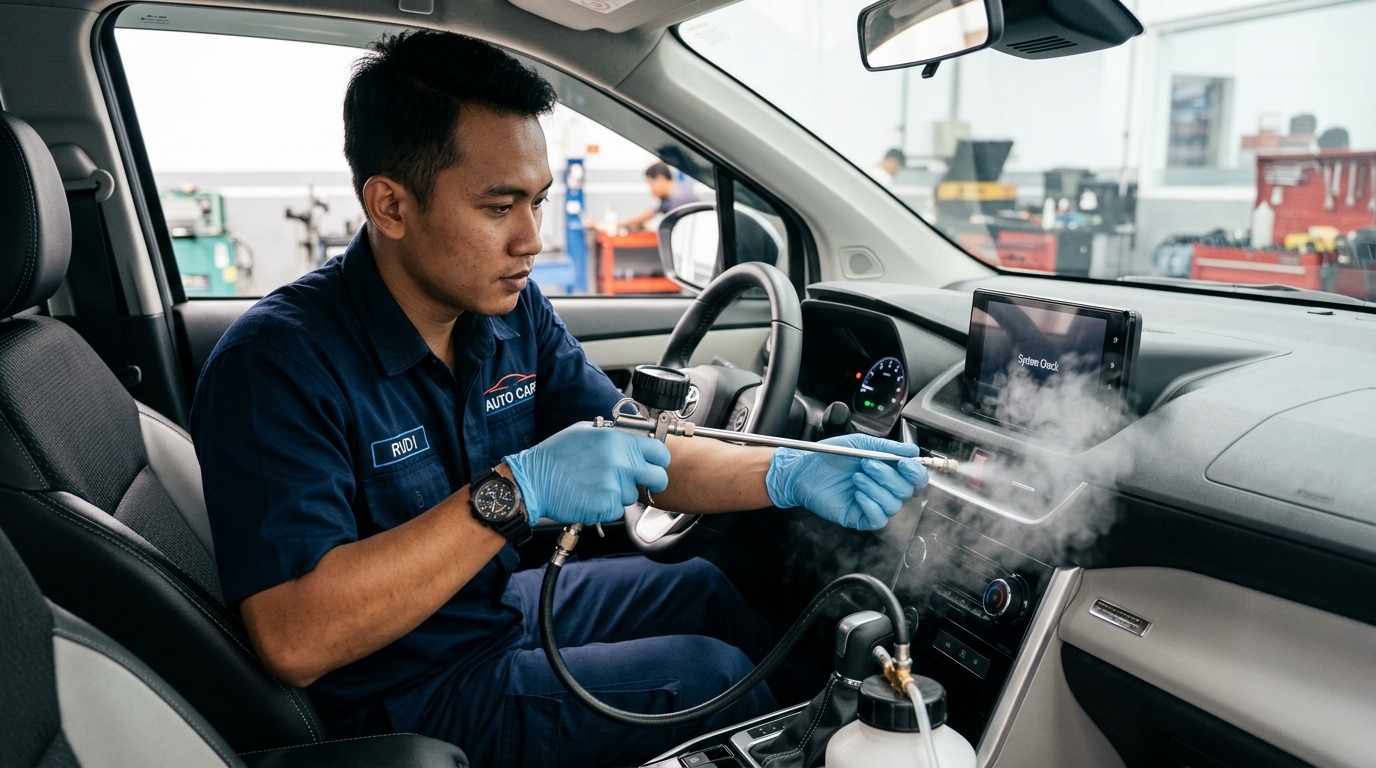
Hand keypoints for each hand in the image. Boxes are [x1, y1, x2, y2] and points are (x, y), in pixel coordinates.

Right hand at [503, 423, 670, 526]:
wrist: (534, 481)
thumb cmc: (556, 455)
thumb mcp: (586, 432)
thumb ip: (614, 436)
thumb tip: (633, 440)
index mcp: (618, 441)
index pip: (660, 452)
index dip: (658, 460)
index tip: (653, 463)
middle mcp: (621, 463)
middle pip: (658, 478)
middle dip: (651, 481)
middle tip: (636, 481)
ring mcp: (615, 487)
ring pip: (632, 496)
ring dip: (620, 494)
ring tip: (596, 485)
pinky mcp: (606, 507)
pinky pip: (616, 509)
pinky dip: (606, 507)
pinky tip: (589, 496)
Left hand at [765, 434, 926, 529]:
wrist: (803, 469)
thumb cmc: (828, 457)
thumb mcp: (859, 444)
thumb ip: (887, 447)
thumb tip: (912, 451)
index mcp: (887, 470)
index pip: (915, 477)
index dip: (915, 472)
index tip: (904, 463)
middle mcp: (883, 488)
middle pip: (906, 491)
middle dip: (888, 476)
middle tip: (867, 464)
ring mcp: (872, 504)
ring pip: (893, 505)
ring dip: (876, 488)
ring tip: (856, 477)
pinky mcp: (860, 517)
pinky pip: (878, 519)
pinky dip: (871, 505)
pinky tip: (857, 494)